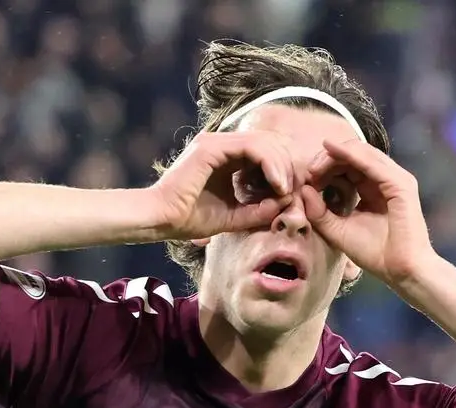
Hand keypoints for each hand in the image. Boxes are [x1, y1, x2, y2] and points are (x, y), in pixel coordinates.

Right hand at [149, 131, 295, 240]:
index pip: (265, 152)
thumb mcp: (233, 216)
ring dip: (281, 165)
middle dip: (287, 166)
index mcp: (225, 157)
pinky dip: (271, 164)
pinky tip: (277, 184)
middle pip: (269, 142)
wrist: (161, 219)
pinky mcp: (212, 147)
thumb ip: (258, 209)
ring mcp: (215, 143)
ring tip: (286, 190)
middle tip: (294, 191)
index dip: (283, 170)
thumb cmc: (188, 219)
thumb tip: (286, 202)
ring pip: (264, 141)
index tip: (291, 194)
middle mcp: (221, 145)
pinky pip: (253, 146)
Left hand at [301, 138, 438, 285]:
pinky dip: (350, 154)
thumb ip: (320, 212)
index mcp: (372, 189)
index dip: (325, 168)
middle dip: (327, 159)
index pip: (347, 166)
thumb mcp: (338, 231)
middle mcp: (384, 180)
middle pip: (353, 155)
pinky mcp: (400, 183)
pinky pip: (371, 162)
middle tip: (309, 172)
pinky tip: (332, 151)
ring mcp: (394, 179)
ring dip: (335, 155)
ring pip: (361, 152)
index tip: (307, 180)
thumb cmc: (375, 254)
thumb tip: (304, 189)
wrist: (401, 270)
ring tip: (315, 166)